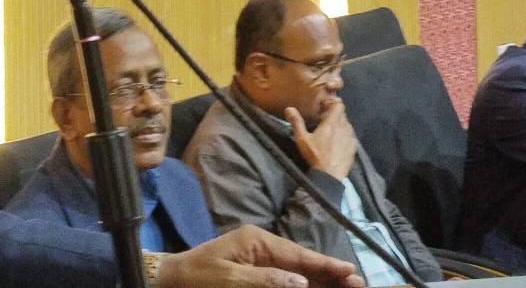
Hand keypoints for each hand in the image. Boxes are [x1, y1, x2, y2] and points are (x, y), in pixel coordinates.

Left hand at [155, 226, 365, 287]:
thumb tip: (301, 282)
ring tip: (345, 286)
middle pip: (304, 263)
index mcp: (257, 241)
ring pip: (297, 272)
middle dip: (330, 275)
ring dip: (320, 281)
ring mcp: (258, 260)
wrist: (167, 282)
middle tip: (358, 283)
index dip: (327, 265)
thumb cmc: (195, 279)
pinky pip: (283, 279)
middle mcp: (262, 248)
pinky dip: (301, 284)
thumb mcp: (228, 280)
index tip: (352, 272)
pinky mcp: (253, 273)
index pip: (299, 255)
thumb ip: (265, 280)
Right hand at [284, 99, 357, 181]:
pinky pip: (351, 135)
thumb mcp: (302, 140)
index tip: (325, 107)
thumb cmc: (315, 156)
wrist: (330, 175)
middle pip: (343, 114)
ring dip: (340, 124)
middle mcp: (344, 127)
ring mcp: (350, 137)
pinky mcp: (354, 147)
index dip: (333, 104)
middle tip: (324, 120)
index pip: (339, 105)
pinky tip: (338, 142)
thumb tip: (289, 108)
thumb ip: (297, 123)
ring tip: (331, 131)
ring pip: (347, 124)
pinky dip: (345, 135)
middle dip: (335, 114)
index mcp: (332, 123)